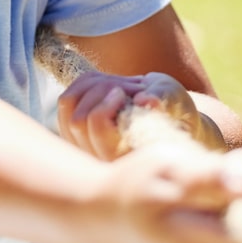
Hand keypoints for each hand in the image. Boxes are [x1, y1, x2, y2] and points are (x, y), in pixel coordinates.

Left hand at [58, 71, 223, 159]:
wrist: (170, 120)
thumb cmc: (174, 111)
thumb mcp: (175, 100)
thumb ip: (163, 99)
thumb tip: (145, 100)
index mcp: (124, 156)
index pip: (97, 125)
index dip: (109, 102)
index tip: (133, 90)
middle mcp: (98, 158)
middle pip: (78, 118)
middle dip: (101, 89)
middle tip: (127, 86)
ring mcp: (83, 147)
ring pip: (67, 106)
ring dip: (90, 84)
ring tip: (117, 84)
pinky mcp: (75, 132)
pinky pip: (66, 102)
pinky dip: (82, 85)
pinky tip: (105, 84)